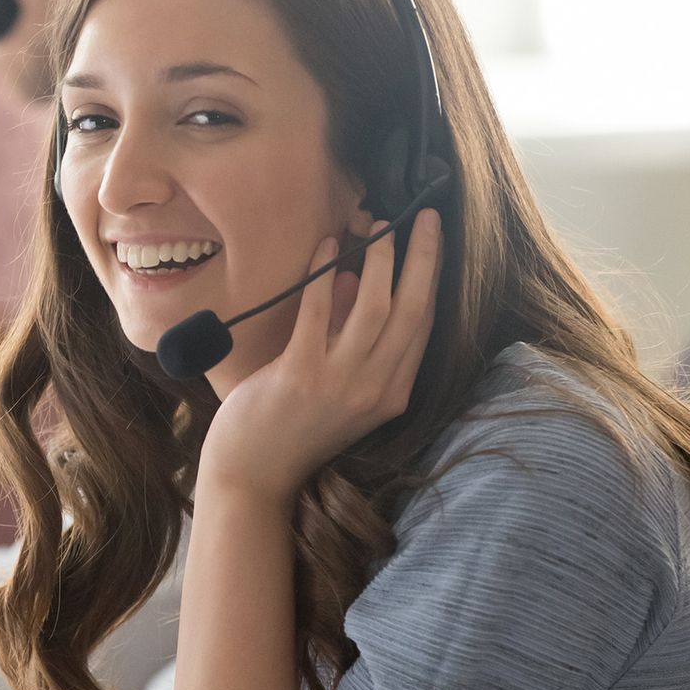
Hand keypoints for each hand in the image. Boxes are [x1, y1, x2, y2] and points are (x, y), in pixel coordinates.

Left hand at [199, 211, 443, 503]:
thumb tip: (361, 280)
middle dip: (423, 257)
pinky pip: (319, 311)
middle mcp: (375, 389)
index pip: (423, 324)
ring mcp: (341, 383)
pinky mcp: (302, 375)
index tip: (435, 239)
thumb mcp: (340, 386)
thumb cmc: (293, 427)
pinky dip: (324, 275)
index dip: (433, 277)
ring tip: (374, 224)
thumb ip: (354, 338)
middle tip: (425, 215)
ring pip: (374, 306)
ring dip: (378, 259)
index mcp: (392, 393)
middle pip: (411, 310)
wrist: (254, 474)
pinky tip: (325, 246)